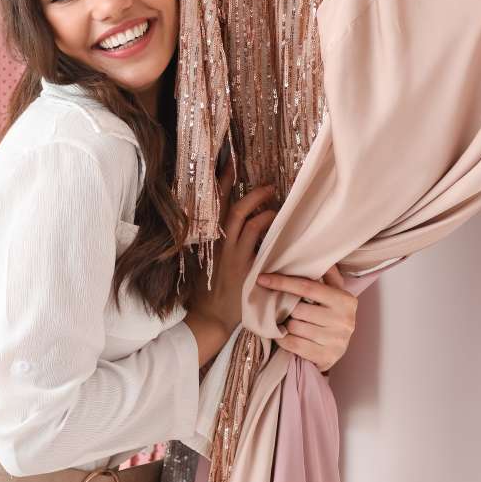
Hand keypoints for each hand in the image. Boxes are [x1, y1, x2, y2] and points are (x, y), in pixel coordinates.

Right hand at [185, 166, 277, 365]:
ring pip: (246, 221)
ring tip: (276, 204)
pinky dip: (266, 227)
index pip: (214, 206)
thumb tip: (228, 225)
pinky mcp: (244, 266)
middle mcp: (218, 244)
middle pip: (232, 208)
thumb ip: (216, 243)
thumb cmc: (207, 293)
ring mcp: (232, 255)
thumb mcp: (204, 263)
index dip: (221, 184)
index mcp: (208, 241)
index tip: (228, 164)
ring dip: (263, 209)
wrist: (209, 317)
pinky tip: (275, 223)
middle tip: (268, 186)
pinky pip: (257, 240)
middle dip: (251, 194)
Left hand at [258, 265, 357, 372]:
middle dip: (286, 308)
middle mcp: (344, 320)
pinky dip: (283, 339)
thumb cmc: (331, 315)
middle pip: (298, 309)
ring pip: (294, 327)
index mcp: (345, 300)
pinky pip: (292, 344)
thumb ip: (326, 275)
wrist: (338, 349)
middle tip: (284, 309)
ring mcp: (336, 340)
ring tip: (289, 323)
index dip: (282, 282)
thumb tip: (313, 253)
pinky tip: (285, 335)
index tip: (262, 278)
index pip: (307, 287)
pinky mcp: (326, 357)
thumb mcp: (334, 293)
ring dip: (286, 324)